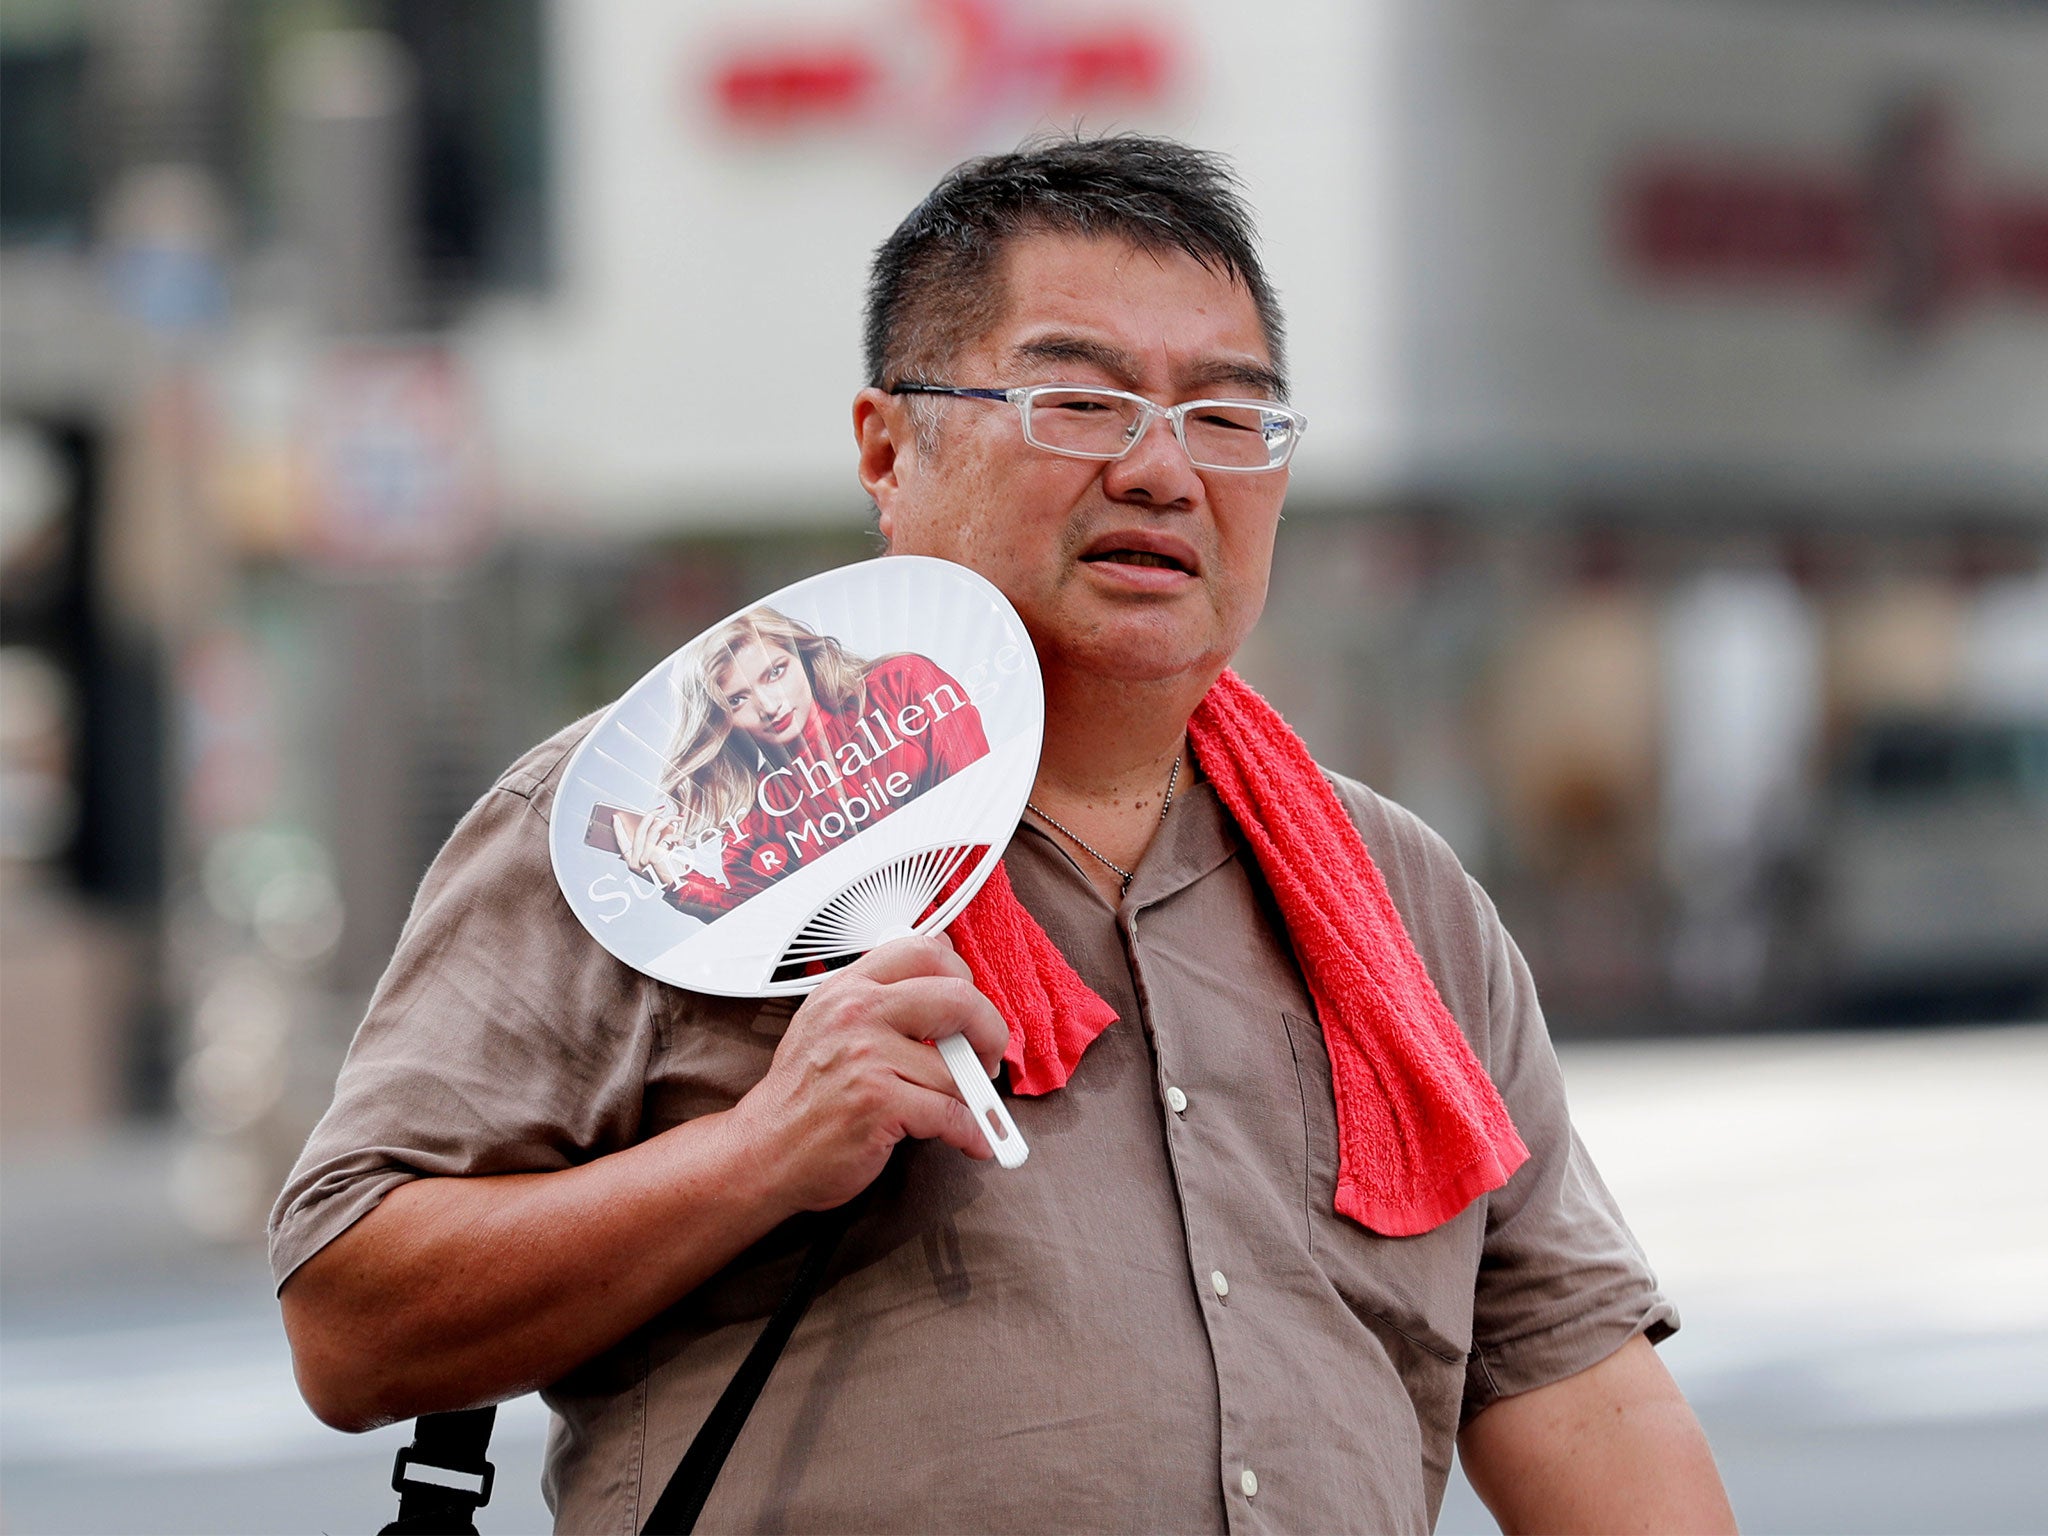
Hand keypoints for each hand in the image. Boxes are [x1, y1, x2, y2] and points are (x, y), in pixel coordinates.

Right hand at [622, 804, 682, 880]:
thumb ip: (650, 845)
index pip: (621, 843)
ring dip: (668, 819)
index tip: (615, 817)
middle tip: (660, 808)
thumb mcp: (655, 859)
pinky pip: (667, 837)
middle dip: (651, 815)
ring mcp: (644, 859)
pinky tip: (681, 842)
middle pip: (640, 831)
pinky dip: (677, 836)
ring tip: (678, 817)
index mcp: (632, 862)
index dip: (617, 829)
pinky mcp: (655, 856)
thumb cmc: (669, 873)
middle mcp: (636, 861)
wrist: (680, 886)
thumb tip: (652, 824)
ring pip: (654, 830)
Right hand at [729, 932, 1011, 1213]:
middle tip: (988, 1056)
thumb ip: (881, 992)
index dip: (964, 978)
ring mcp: (866, 1057)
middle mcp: (856, 1014)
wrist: (764, 1151)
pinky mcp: (877, 1103)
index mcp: (849, 988)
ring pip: (957, 1069)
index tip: (971, 1007)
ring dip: (972, 1098)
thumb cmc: (804, 1094)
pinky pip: (952, 1113)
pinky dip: (971, 1131)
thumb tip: (945, 957)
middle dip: (990, 1032)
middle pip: (958, 999)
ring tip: (966, 1109)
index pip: (926, 951)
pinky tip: (969, 1137)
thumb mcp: (829, 1023)